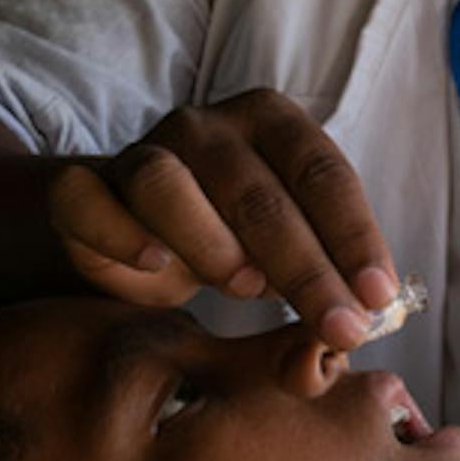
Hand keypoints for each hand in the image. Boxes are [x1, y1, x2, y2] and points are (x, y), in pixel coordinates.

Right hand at [44, 88, 396, 360]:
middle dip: (306, 269)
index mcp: (273, 124)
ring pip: (167, 186)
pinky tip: (154, 264)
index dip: (355, 237)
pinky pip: (87, 201)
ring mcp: (141, 151)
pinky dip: (120, 234)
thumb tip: (349, 337)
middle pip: (258, 194)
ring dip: (213, 245)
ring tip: (244, 288)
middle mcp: (207, 126)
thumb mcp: (288, 256)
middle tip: (337, 327)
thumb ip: (323, 284)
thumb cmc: (235, 240)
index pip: (323, 174)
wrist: (134, 232)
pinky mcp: (82, 187)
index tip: (377, 297)